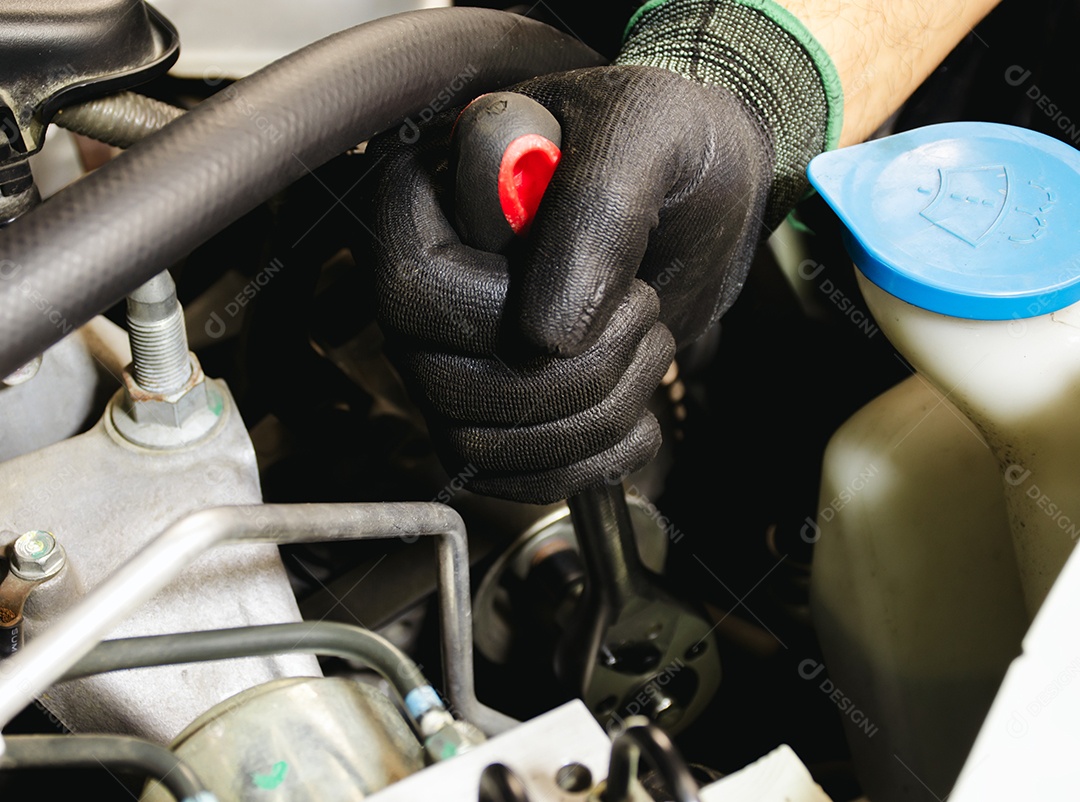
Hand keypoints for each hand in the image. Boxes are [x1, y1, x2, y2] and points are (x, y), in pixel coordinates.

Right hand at [368, 65, 772, 502]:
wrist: (702, 190)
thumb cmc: (665, 140)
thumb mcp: (643, 136)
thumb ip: (594, 214)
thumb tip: (544, 338)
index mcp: (433, 198)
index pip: (413, 287)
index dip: (499, 310)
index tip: (595, 283)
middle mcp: (430, 285)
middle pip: (450, 386)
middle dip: (575, 373)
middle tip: (643, 307)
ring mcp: (460, 352)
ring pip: (482, 443)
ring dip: (595, 415)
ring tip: (648, 343)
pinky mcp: (502, 405)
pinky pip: (515, 475)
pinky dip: (590, 462)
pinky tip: (637, 415)